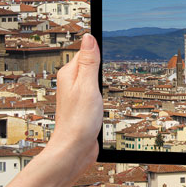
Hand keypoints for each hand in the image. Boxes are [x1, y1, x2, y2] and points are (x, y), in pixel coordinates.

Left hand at [48, 33, 102, 165]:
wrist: (75, 149)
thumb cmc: (79, 121)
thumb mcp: (88, 86)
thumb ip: (89, 62)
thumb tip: (88, 37)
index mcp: (69, 74)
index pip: (85, 51)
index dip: (98, 47)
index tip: (110, 36)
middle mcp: (71, 83)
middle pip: (89, 63)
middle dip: (101, 60)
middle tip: (115, 51)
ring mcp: (78, 95)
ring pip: (93, 77)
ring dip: (103, 75)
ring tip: (113, 69)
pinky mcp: (84, 106)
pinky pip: (95, 90)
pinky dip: (103, 89)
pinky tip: (107, 92)